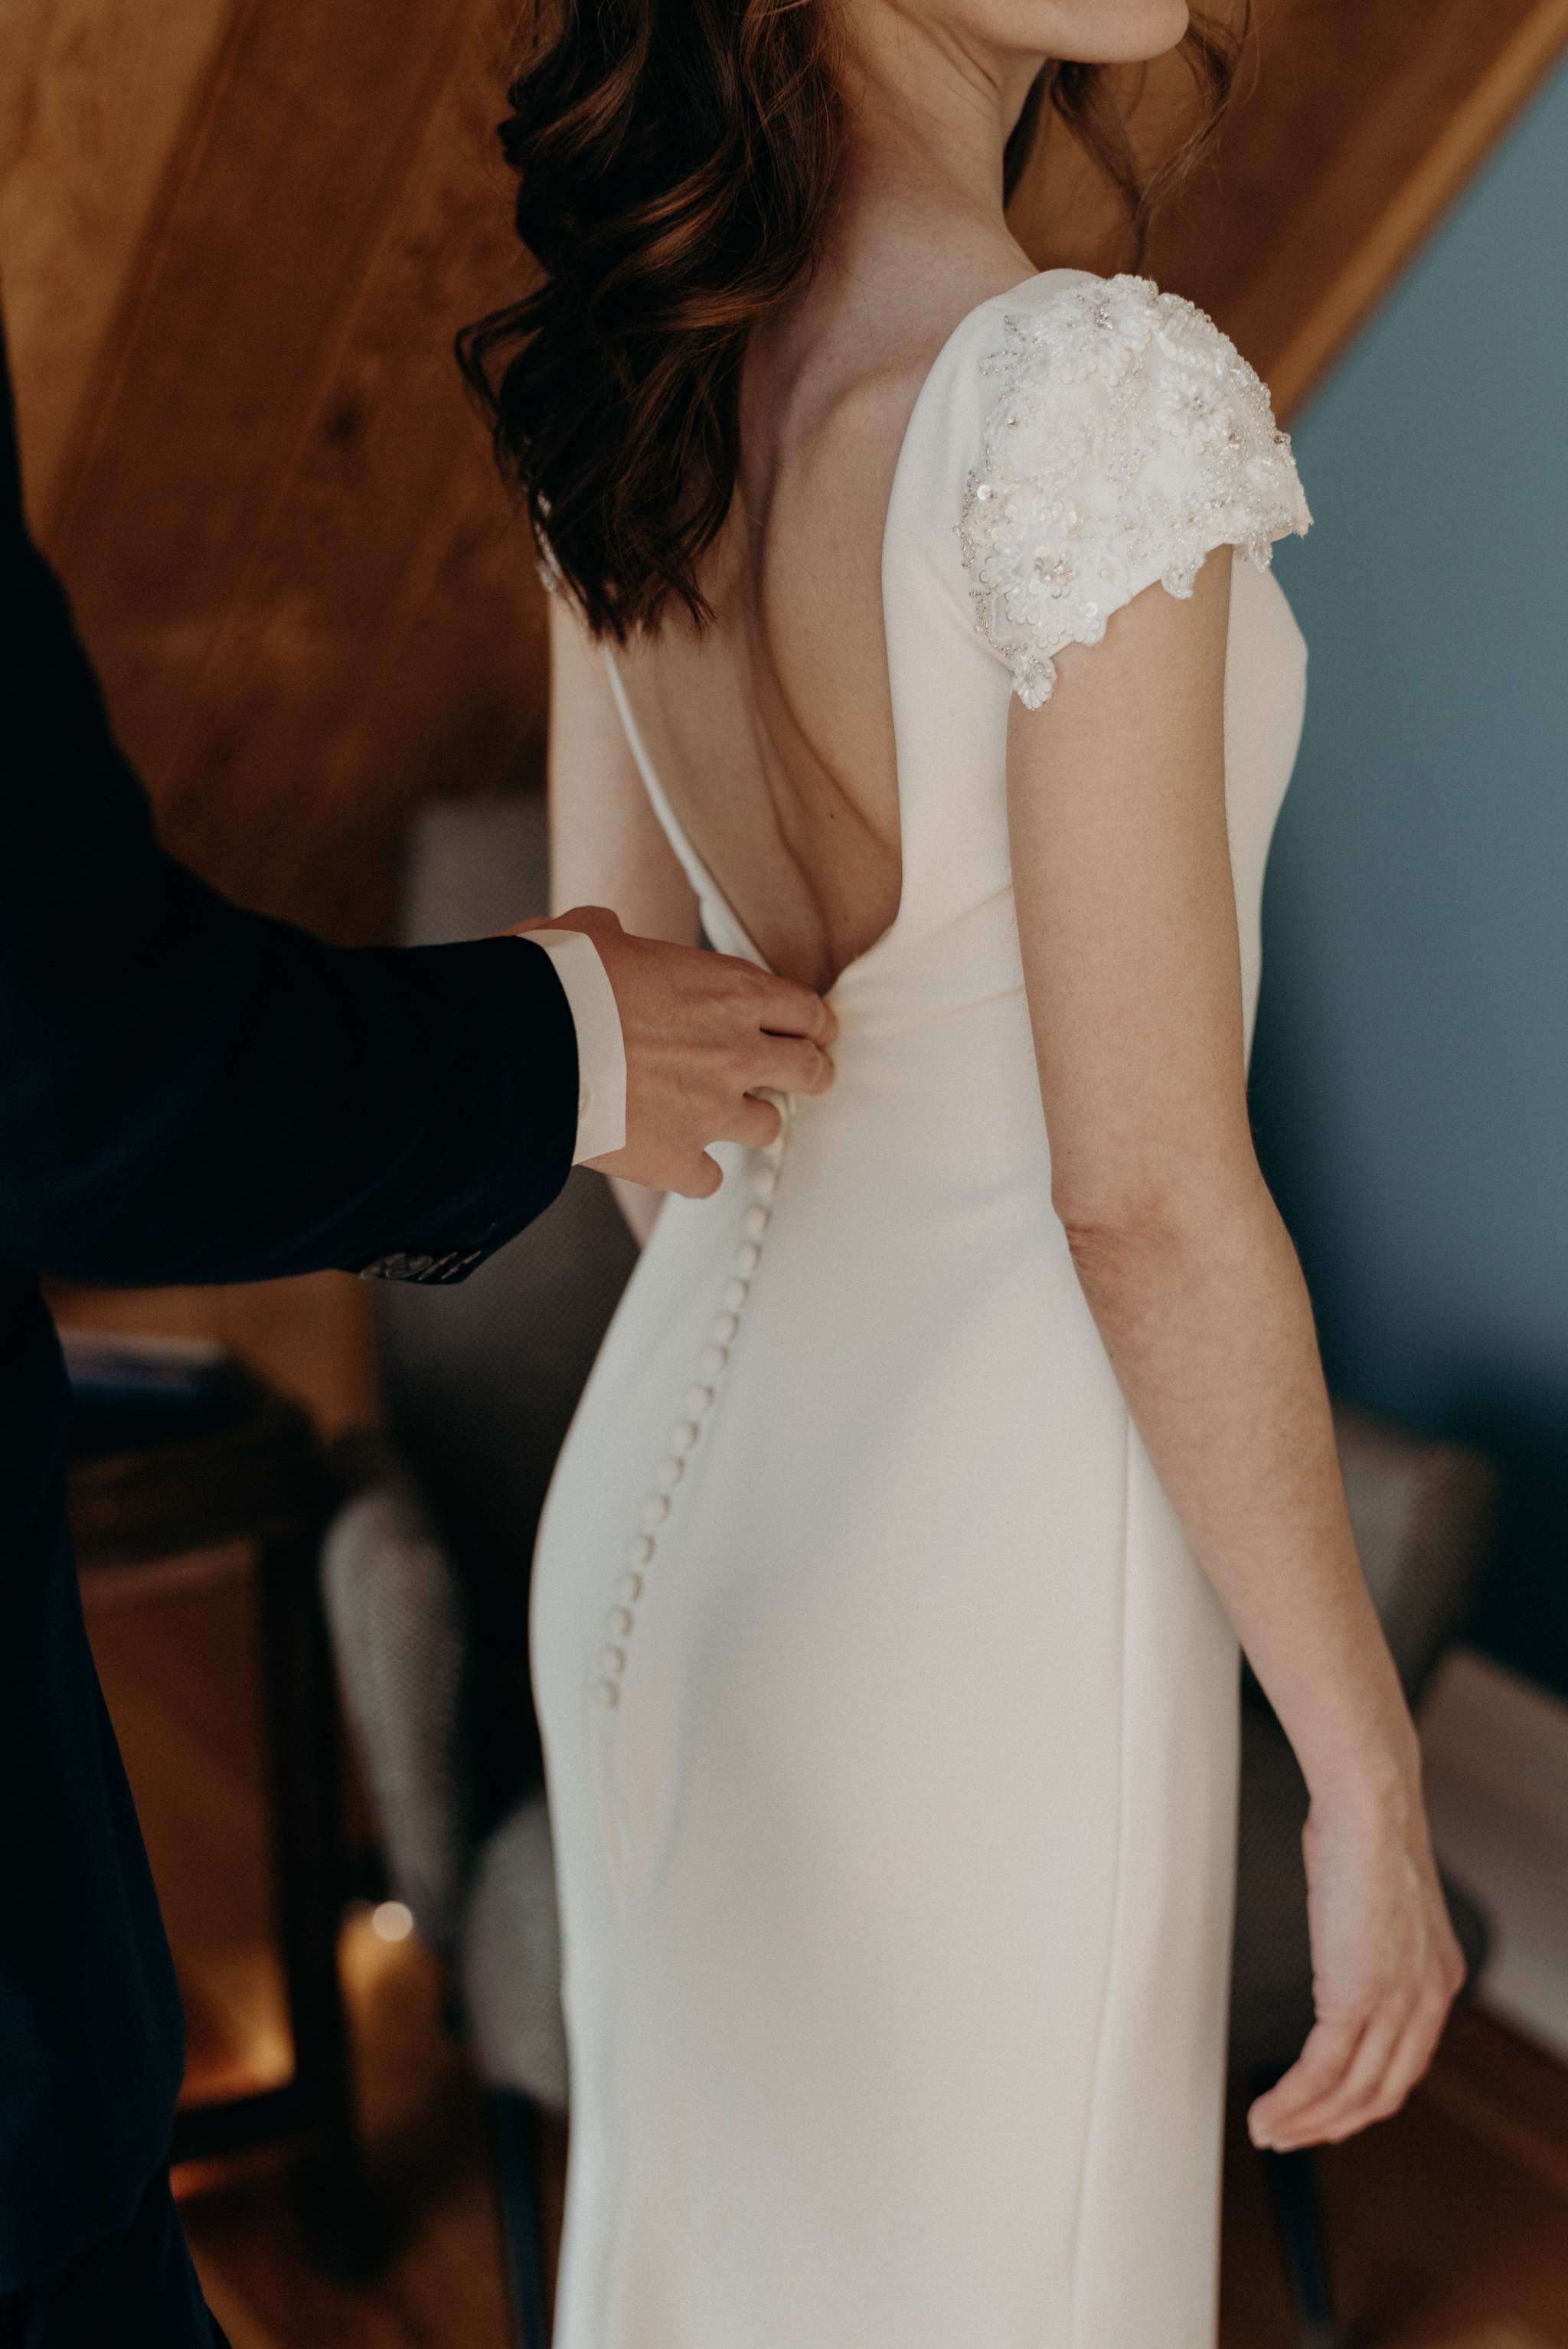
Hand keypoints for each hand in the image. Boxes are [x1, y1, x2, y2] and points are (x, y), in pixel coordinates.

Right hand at [510, 907, 835, 1196]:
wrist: (526, 1045)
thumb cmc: (557, 981)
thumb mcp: (592, 933)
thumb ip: (617, 935)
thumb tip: (605, 931)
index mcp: (729, 991)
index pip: (805, 1010)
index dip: (813, 1024)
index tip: (812, 1032)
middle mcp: (735, 1053)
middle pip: (808, 1071)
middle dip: (809, 1074)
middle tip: (804, 1078)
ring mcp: (710, 1111)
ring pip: (767, 1128)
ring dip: (750, 1122)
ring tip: (727, 1118)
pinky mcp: (676, 1159)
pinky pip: (708, 1179)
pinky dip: (694, 1172)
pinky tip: (677, 1162)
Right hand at [1247, 1767, 1465, 2150]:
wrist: (1370, 1805)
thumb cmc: (1364, 1833)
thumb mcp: (1380, 1899)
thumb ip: (1371, 1938)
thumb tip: (1342, 1943)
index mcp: (1437, 1978)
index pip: (1404, 2064)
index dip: (1363, 2100)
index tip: (1325, 2113)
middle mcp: (1426, 1999)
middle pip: (1381, 2093)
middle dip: (1331, 2125)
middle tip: (1289, 2136)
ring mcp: (1393, 2002)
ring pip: (1351, 2093)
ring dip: (1305, 2122)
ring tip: (1267, 2130)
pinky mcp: (1355, 1995)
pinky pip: (1322, 2070)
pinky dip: (1292, 2101)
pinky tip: (1268, 2111)